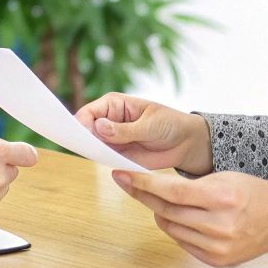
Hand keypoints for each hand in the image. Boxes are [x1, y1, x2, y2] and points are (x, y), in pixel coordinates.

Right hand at [74, 92, 212, 173]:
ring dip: (90, 150)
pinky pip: (104, 158)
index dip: (82, 122)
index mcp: (114, 104)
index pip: (90, 111)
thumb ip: (125, 129)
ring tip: (93, 154)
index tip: (81, 134)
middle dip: (82, 137)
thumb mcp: (150, 125)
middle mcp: (109, 120)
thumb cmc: (170, 124)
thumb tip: (98, 127)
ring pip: (93, 144)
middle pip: (87, 128)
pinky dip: (101, 160)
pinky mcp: (118, 154)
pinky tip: (103, 162)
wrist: (186, 143)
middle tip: (81, 147)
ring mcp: (112, 139)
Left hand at [111, 169, 267, 266]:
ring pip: (171, 228)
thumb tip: (150, 188)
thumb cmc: (250, 192)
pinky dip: (176, 229)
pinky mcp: (216, 261)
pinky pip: (182, 242)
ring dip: (160, 213)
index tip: (122, 175)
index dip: (143, 184)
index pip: (171, 192)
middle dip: (143, 196)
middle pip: (167, 211)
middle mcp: (220, 225)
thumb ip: (189, 186)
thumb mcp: (223, 178)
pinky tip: (182, 218)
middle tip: (127, 182)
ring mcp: (218, 247)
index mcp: (222, 198)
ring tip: (162, 201)